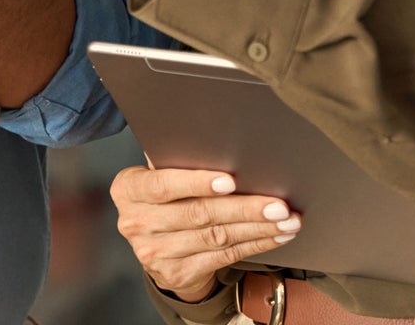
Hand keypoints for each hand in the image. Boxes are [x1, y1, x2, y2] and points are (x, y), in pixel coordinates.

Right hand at [110, 165, 300, 302]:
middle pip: (198, 214)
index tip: (230, 180)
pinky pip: (223, 257)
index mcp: (128, 189)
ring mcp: (155, 253)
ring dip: (256, 228)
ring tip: (286, 220)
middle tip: (277, 204)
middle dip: (243, 208)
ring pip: (216, 237)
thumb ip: (175, 159)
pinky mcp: (177, 274)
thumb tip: (214, 141)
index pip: (162, 185)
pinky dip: (254, 245)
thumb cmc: (164, 193)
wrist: (155, 243)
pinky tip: (274, 236)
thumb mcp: (158, 173)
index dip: (197, 182)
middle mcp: (136, 222)